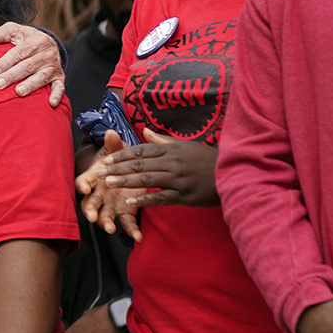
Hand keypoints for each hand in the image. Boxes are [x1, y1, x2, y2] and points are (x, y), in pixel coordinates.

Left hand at [0, 22, 64, 105]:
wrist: (48, 43)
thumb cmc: (25, 38)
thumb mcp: (13, 31)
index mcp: (37, 40)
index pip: (19, 52)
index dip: (5, 62)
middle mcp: (48, 52)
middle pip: (28, 66)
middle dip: (12, 76)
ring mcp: (55, 66)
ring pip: (42, 77)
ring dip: (31, 85)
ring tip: (18, 92)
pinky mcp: (59, 77)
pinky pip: (59, 87)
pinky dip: (56, 95)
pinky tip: (50, 103)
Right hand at [77, 131, 145, 240]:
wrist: (125, 170)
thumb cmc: (116, 160)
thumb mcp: (114, 151)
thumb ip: (113, 144)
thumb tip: (112, 133)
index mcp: (92, 178)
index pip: (82, 183)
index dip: (82, 186)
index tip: (84, 189)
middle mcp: (97, 194)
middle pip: (89, 204)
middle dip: (90, 211)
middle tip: (92, 217)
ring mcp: (109, 205)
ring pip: (104, 216)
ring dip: (106, 223)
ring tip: (111, 229)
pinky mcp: (124, 213)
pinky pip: (127, 223)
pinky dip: (132, 231)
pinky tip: (138, 237)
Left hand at [101, 129, 219, 208]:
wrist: (233, 174)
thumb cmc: (207, 159)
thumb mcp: (186, 145)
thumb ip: (163, 140)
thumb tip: (143, 130)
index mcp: (171, 149)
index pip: (141, 150)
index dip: (122, 155)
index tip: (105, 159)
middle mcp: (173, 161)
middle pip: (140, 164)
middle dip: (117, 168)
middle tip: (99, 173)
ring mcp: (179, 178)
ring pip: (147, 179)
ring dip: (126, 181)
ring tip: (108, 184)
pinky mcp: (185, 195)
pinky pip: (161, 197)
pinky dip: (145, 199)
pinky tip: (129, 202)